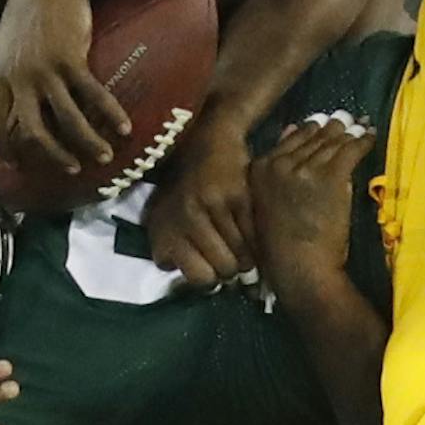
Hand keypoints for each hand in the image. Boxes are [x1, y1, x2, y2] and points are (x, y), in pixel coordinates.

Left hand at [0, 0, 129, 176]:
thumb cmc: (28, 10)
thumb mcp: (7, 45)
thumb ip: (12, 74)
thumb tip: (21, 97)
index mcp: (2, 76)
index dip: (6, 149)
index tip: (20, 165)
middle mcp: (21, 78)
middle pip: (32, 131)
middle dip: (52, 155)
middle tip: (71, 168)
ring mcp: (45, 70)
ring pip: (66, 120)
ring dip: (86, 142)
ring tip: (103, 155)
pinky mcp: (71, 59)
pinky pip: (92, 95)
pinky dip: (109, 114)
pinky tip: (124, 127)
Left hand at [146, 114, 255, 286]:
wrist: (207, 141)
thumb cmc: (186, 187)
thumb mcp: (166, 218)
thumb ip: (172, 251)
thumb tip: (193, 283)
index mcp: (165, 229)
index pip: (198, 278)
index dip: (211, 278)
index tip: (214, 269)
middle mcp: (186, 219)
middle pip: (223, 270)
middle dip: (232, 269)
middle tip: (234, 257)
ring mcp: (212, 207)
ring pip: (243, 257)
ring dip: (249, 257)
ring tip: (245, 247)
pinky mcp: (238, 197)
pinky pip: (255, 237)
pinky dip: (258, 242)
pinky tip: (254, 234)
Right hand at [250, 114, 369, 302]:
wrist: (299, 268)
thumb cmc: (280, 246)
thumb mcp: (266, 204)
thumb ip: (275, 170)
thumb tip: (291, 129)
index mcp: (260, 169)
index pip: (291, 138)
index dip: (311, 131)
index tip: (324, 128)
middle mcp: (280, 163)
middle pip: (313, 136)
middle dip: (333, 130)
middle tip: (349, 122)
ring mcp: (305, 169)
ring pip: (333, 141)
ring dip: (350, 134)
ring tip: (361, 127)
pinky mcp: (331, 176)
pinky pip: (351, 149)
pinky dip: (364, 141)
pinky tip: (371, 136)